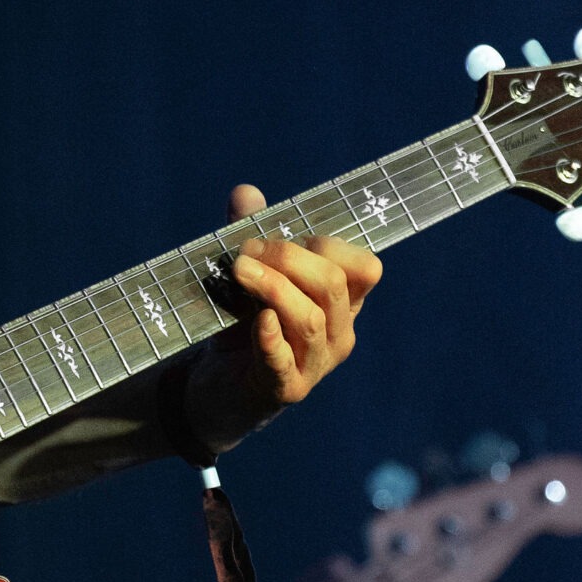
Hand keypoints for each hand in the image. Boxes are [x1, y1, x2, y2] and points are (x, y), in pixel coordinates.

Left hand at [185, 182, 381, 447]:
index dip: (326, 244)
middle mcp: (338, 334)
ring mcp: (315, 365)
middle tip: (244, 251)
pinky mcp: (284, 388)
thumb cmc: (244, 325)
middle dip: (287, 257)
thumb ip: (249, 233)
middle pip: (331, 284)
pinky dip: (271, 337)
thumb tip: (246, 193)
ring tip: (238, 270)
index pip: (364, 268)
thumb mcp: (250, 276)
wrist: (218, 387)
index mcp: (341, 303)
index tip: (279, 237)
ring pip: (309, 318)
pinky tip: (259, 320)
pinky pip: (283, 361)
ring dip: (271, 286)